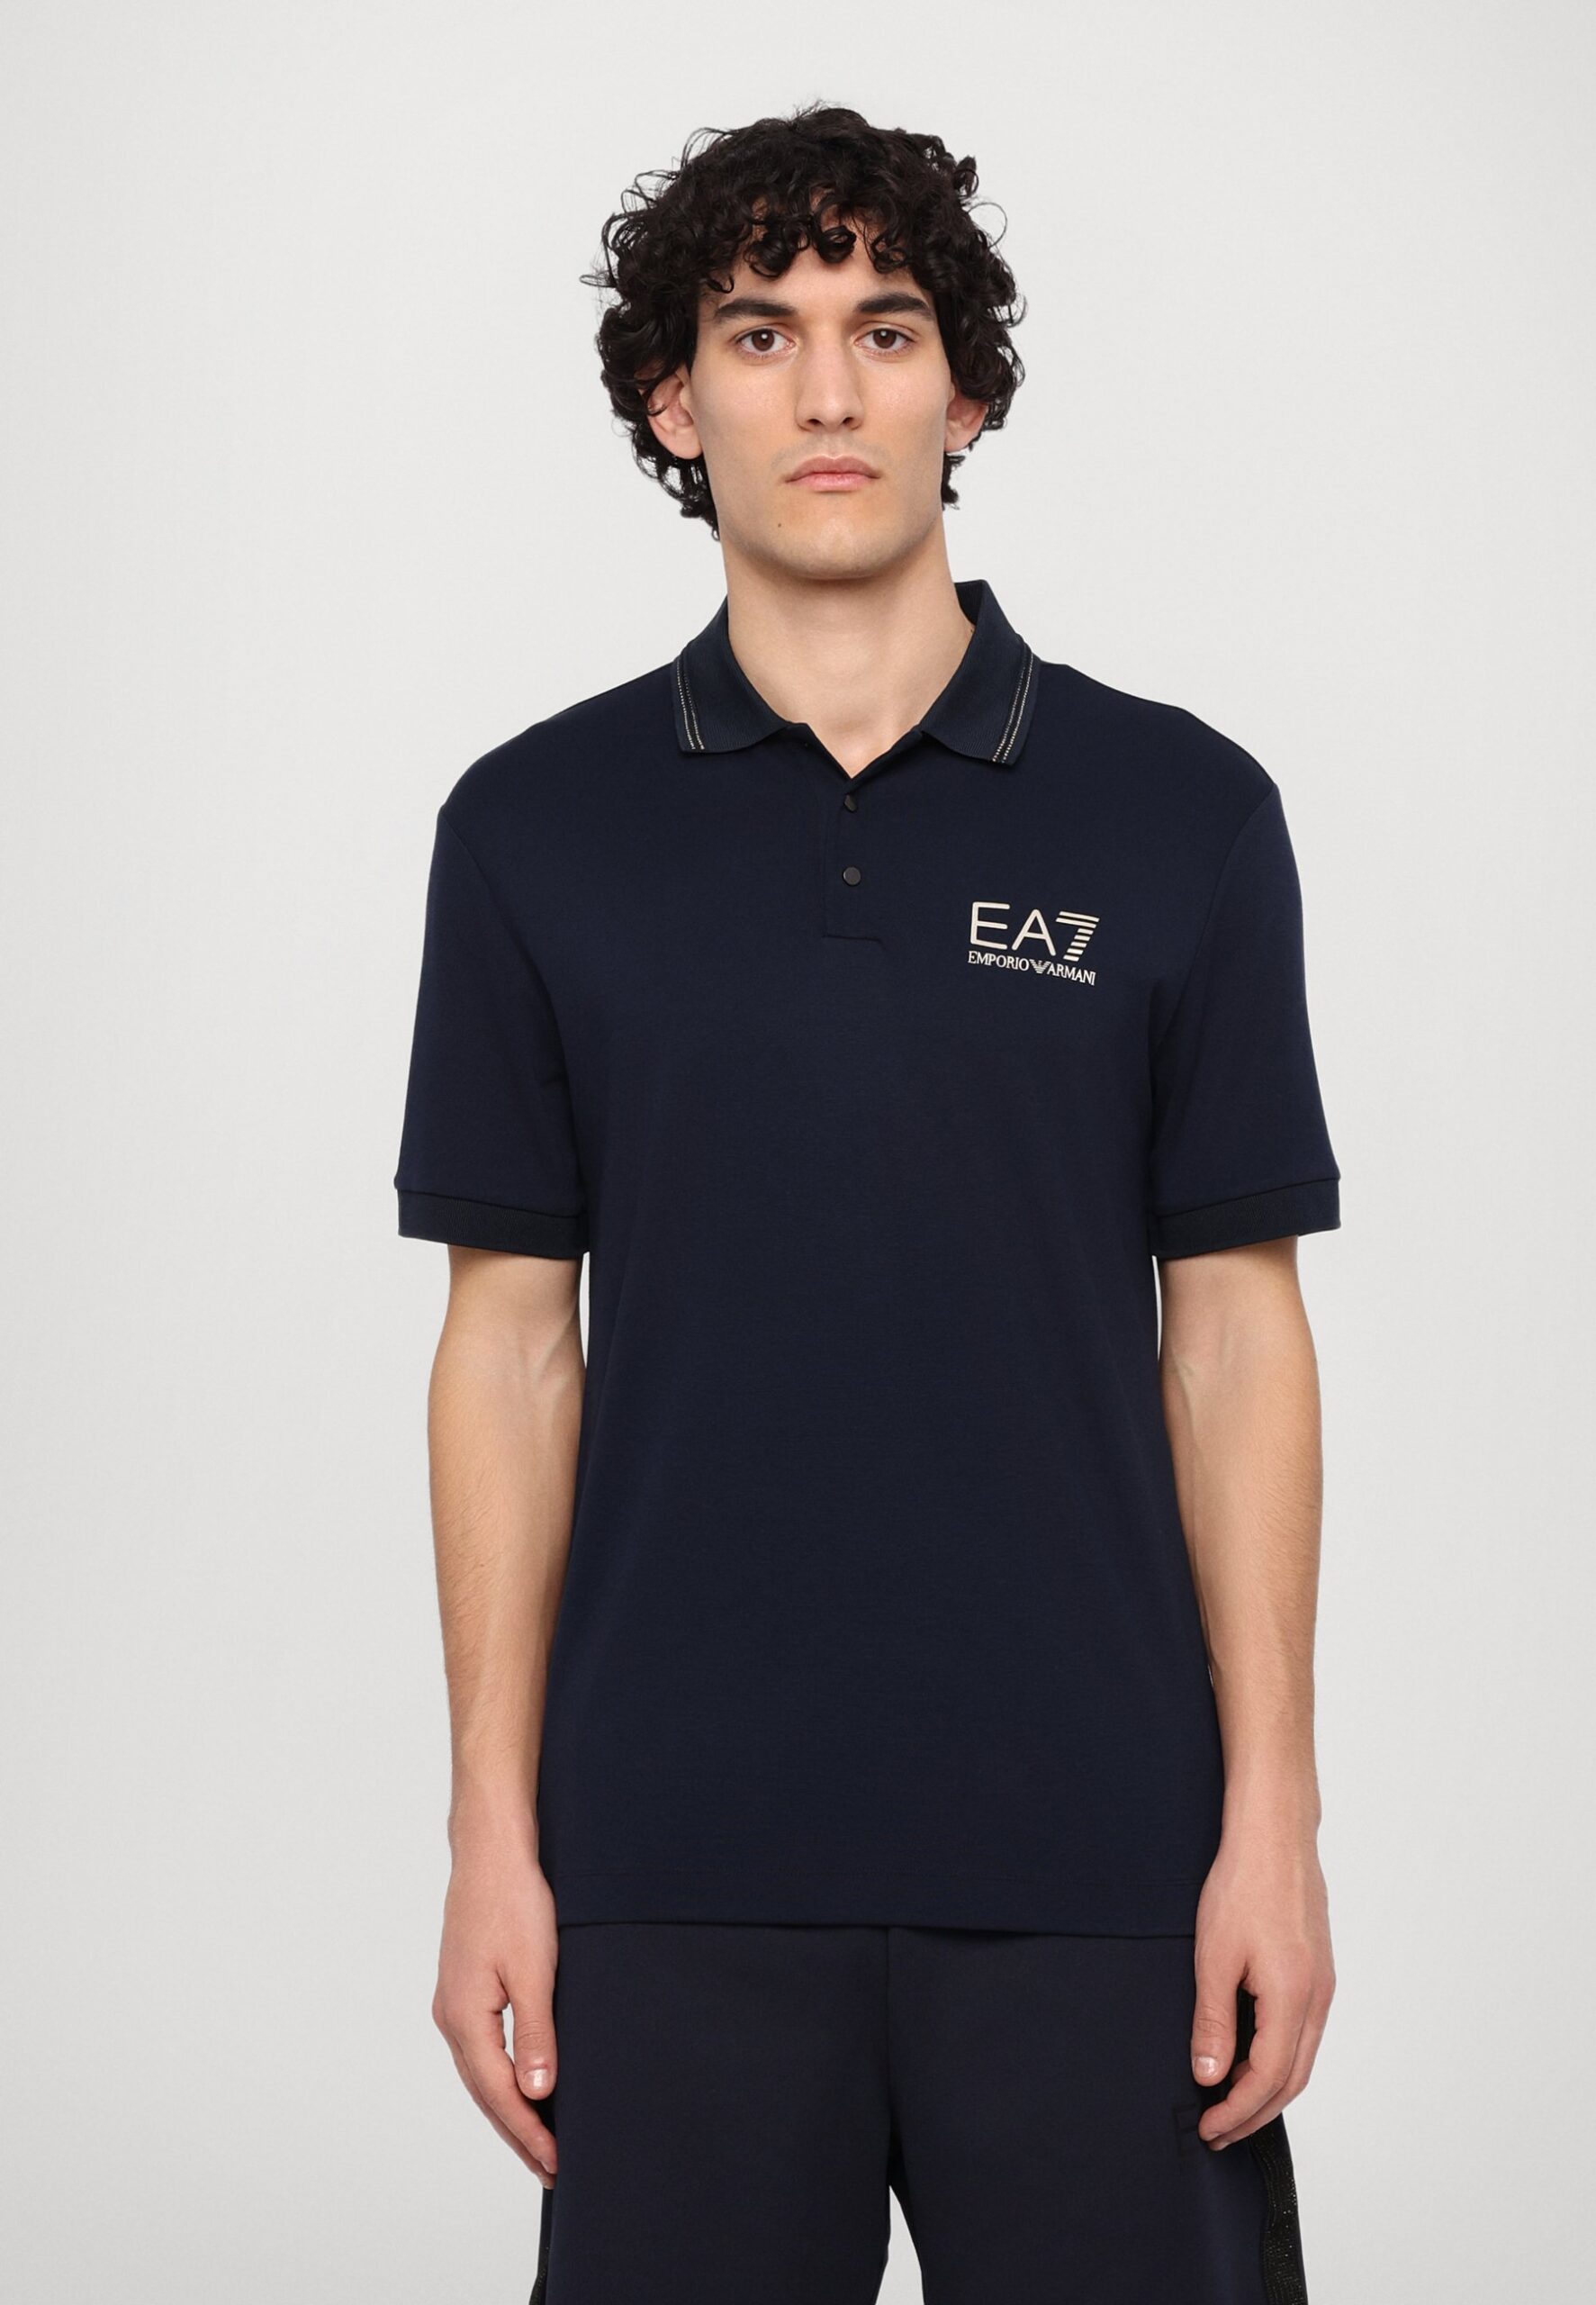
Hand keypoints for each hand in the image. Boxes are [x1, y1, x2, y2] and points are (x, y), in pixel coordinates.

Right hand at [432, 1807, 560, 2185]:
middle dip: (517, 2133)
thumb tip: (536, 2093)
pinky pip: (481, 2050)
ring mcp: (453, 2003)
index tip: (555, 2162)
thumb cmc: (513, 1901)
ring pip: (480, 2074)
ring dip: (508, 2109)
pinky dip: (500, 2078)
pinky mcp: (463, 1988)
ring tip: (537, 2141)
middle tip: (550, 2170)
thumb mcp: (534, 1969)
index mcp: (465, 2017)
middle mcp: (451, 2017)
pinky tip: (518, 2085)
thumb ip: (537, 2033)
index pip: (499, 2094)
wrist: (491, 1850)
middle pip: (484, 2093)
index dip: (529, 2132)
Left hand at [1189, 1818, 1334, 2148]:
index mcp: (1293, 1997)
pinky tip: (1252, 2058)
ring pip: (1302, 2058)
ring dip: (1268, 2089)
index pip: (1269, 2079)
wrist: (1275, 1833)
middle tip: (1218, 2131)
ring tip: (1230, 2103)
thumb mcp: (1214, 1956)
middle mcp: (1318, 1998)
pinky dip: (1279, 2059)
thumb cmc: (1243, 1883)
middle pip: (1293, 2079)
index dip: (1238, 2111)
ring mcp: (1323, 1984)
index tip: (1209, 2128)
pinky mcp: (1318, 1970)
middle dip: (1255, 2113)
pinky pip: (1304, 2032)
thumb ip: (1213, 2021)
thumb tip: (1209, 2076)